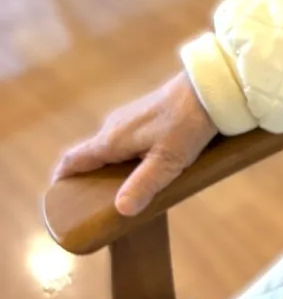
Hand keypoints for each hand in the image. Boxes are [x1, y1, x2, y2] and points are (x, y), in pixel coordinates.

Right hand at [52, 71, 216, 215]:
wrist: (208, 89)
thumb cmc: (187, 125)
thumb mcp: (167, 161)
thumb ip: (143, 185)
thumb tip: (120, 209)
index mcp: (112, 140)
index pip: (74, 158)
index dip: (63, 176)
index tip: (58, 194)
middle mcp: (113, 127)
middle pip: (91, 154)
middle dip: (87, 176)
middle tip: (92, 200)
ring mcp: (128, 119)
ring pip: (109, 146)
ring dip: (108, 166)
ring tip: (119, 188)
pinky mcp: (144, 115)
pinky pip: (125, 139)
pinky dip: (124, 155)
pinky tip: (142, 166)